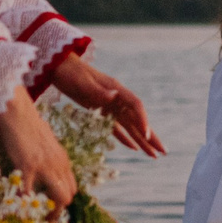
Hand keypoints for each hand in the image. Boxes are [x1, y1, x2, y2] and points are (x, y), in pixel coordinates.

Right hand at [0, 91, 75, 205]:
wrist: (18, 112)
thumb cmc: (28, 124)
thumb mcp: (46, 143)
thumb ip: (49, 157)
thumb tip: (45, 168)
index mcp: (64, 160)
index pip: (72, 188)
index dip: (62, 200)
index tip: (50, 207)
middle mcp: (60, 165)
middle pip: (68, 196)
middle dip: (57, 210)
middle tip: (42, 216)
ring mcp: (46, 167)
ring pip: (59, 198)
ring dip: (48, 212)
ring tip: (35, 218)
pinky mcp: (29, 166)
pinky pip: (29, 192)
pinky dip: (24, 202)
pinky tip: (18, 204)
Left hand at [51, 56, 165, 154]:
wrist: (58, 67)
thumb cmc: (70, 72)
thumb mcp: (82, 81)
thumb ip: (98, 90)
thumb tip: (114, 96)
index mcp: (116, 89)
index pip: (136, 106)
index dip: (143, 120)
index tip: (146, 135)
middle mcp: (117, 99)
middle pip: (138, 120)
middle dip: (150, 136)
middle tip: (163, 152)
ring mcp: (110, 106)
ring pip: (130, 127)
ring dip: (142, 141)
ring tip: (153, 155)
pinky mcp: (100, 112)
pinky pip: (116, 128)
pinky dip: (125, 139)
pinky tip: (134, 148)